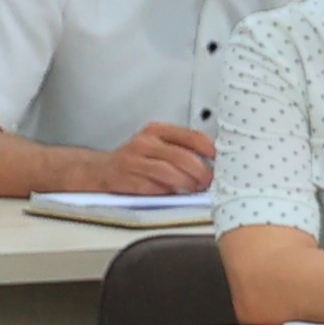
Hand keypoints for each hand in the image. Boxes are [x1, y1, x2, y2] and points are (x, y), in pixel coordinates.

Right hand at [97, 121, 217, 196]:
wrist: (100, 171)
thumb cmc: (137, 160)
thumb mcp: (159, 146)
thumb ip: (183, 149)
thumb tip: (215, 161)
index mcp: (157, 130)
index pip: (192, 137)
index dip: (211, 150)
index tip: (223, 160)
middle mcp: (145, 143)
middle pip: (183, 157)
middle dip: (202, 172)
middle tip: (210, 181)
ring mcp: (134, 160)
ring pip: (169, 172)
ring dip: (188, 183)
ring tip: (196, 189)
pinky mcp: (127, 179)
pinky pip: (154, 186)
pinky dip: (169, 191)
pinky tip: (176, 193)